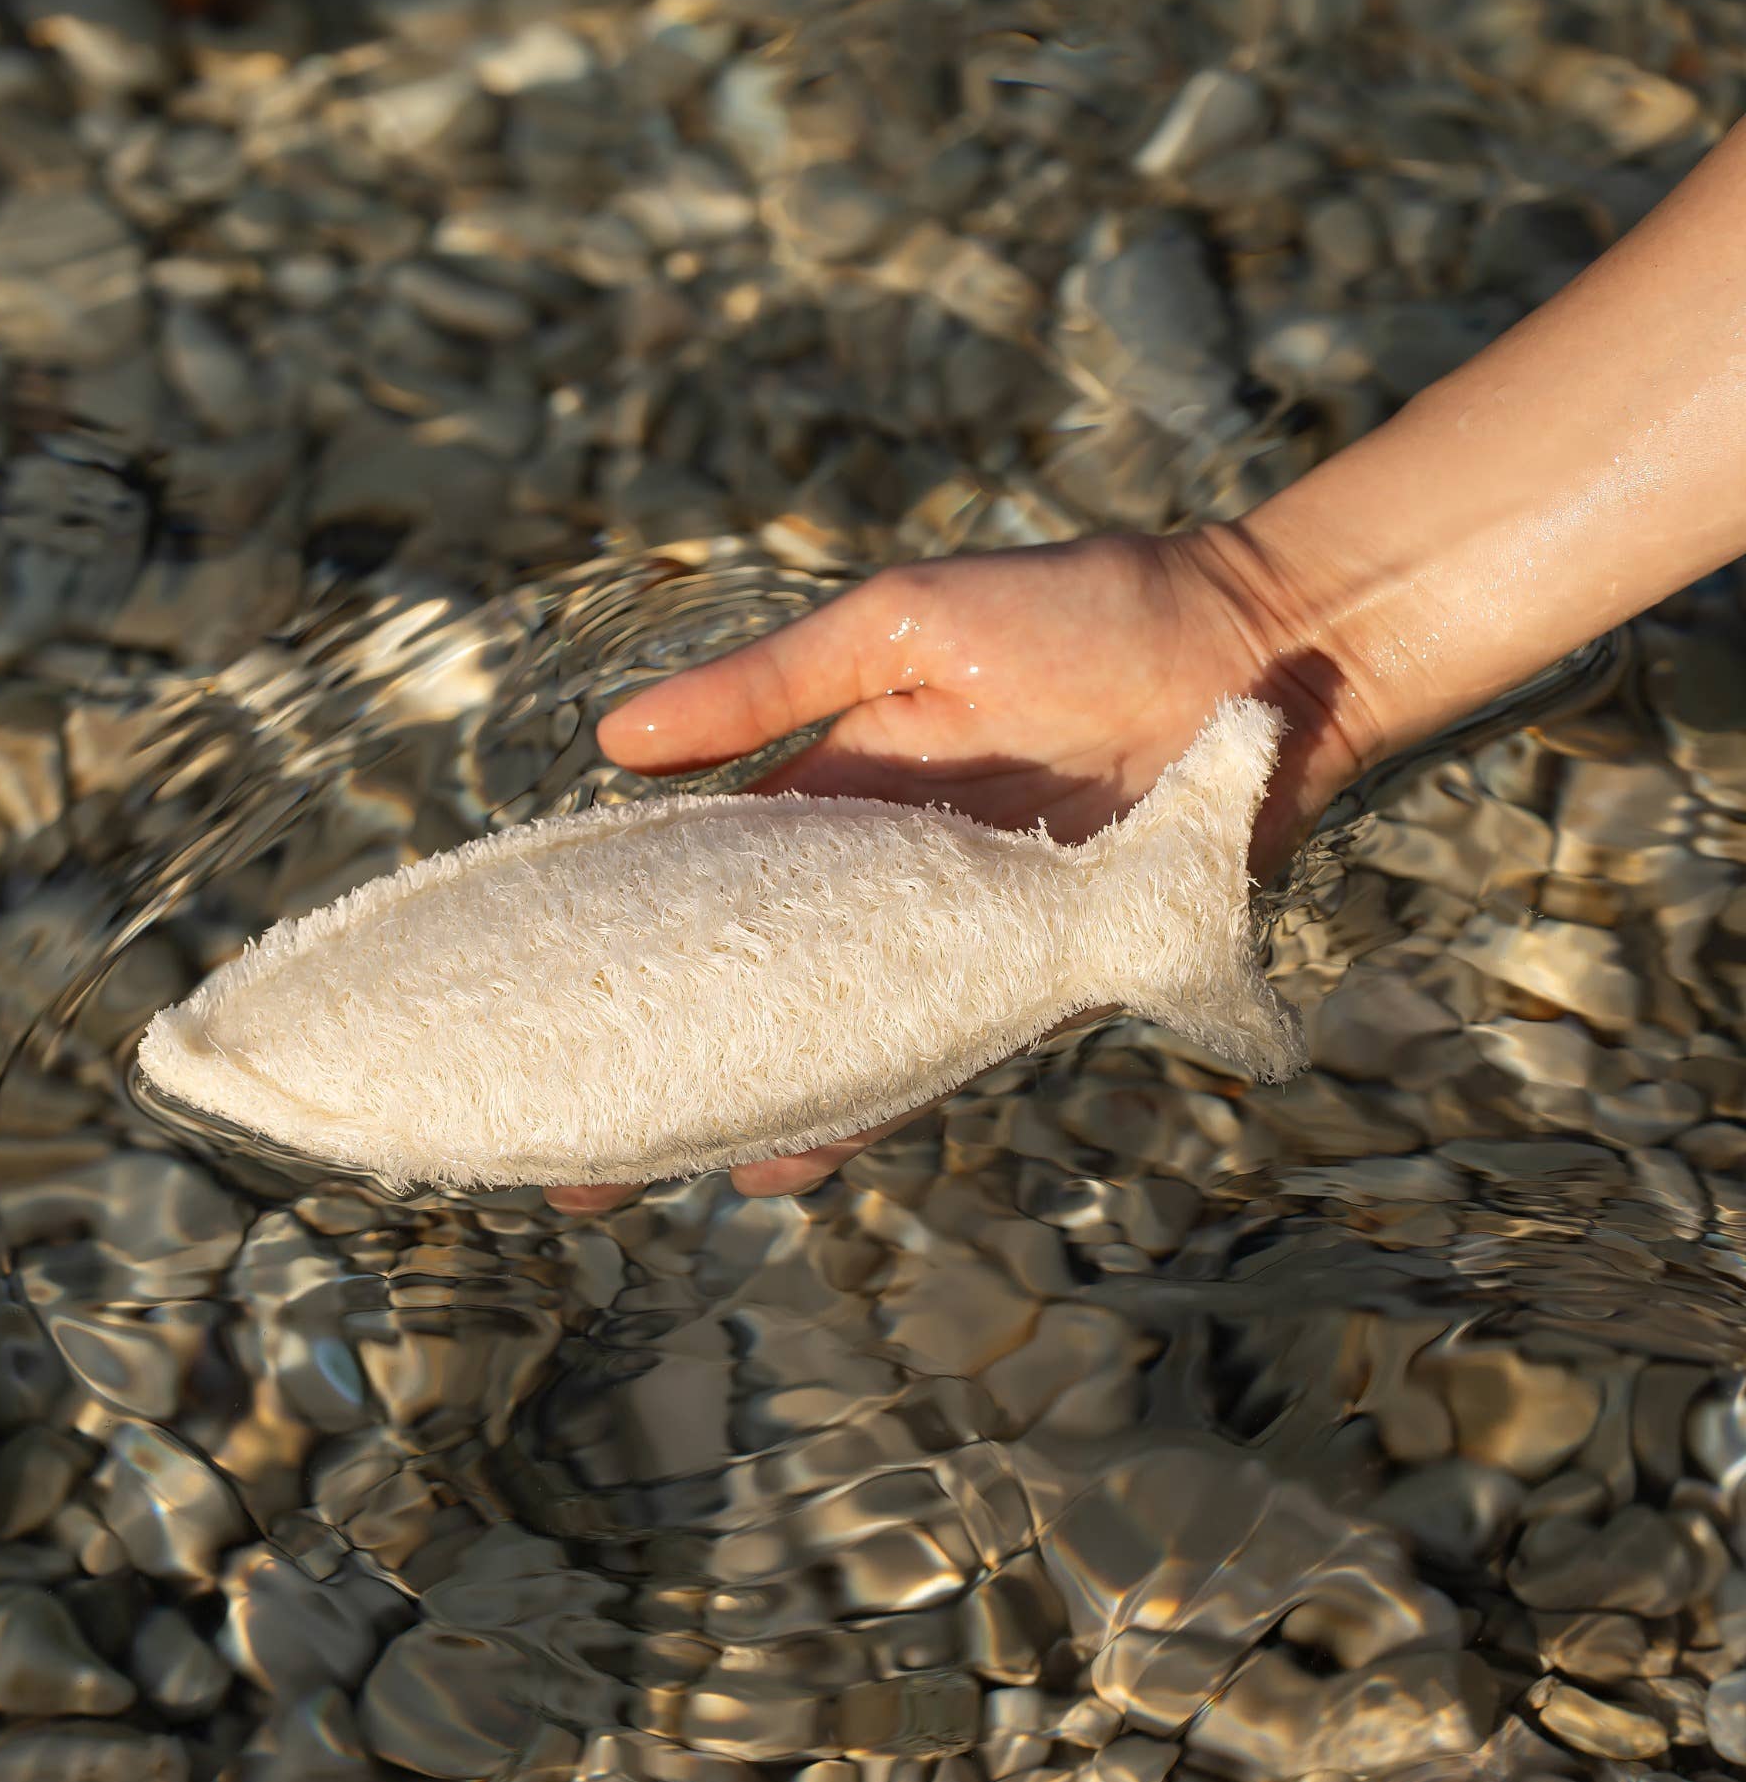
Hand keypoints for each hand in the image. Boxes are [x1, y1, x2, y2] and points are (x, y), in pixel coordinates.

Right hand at [544, 527, 1380, 1214]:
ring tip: (642, 1170)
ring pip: (827, 1042)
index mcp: (835, 797)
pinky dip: (860, 1110)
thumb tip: (616, 743)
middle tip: (561, 1129)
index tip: (530, 985)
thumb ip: (767, 689)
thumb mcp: (897, 630)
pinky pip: (936, 1062)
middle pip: (752, 983)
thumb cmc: (1076, 611)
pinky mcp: (1032, 987)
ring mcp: (953, 945)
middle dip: (663, 1050)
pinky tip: (784, 1157)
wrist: (1250, 655)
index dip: (620, 931)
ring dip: (740, 1100)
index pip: (702, 880)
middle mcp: (883, 885)